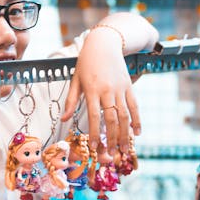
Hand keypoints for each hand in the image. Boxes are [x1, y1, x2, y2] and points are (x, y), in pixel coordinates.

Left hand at [61, 25, 140, 152]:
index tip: (94, 147)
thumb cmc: (86, 62)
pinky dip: (137, 120)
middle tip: (111, 155)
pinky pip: (134, 106)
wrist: (104, 44)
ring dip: (125, 134)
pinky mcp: (129, 86)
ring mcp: (120, 88)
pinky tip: (137, 133)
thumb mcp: (75, 80)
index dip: (95, 133)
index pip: (94, 116)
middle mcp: (108, 90)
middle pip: (112, 118)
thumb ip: (71, 101)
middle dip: (112, 139)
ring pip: (125, 115)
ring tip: (124, 150)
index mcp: (92, 89)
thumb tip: (63, 119)